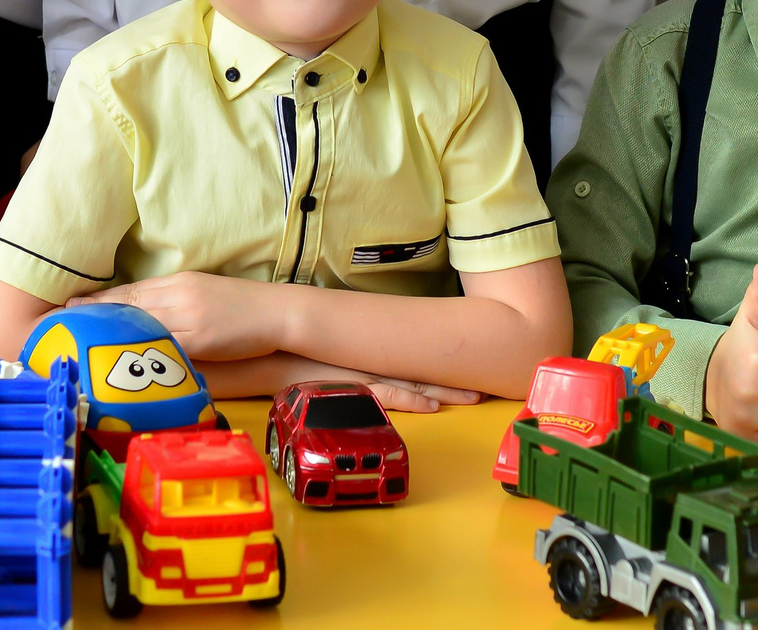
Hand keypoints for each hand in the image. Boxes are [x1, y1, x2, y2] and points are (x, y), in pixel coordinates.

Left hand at [73, 270, 282, 361]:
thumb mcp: (204, 294)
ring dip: (110, 332)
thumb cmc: (241, 307)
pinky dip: (141, 352)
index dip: (101, 299)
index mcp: (179, 282)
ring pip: (141, 323)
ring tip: (82, 340)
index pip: (132, 291)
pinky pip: (164, 345)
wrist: (276, 312)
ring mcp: (189, 316)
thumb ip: (174, 302)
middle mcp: (179, 295)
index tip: (73, 305)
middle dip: (96, 313)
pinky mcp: (200, 338)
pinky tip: (122, 359)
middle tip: (65, 320)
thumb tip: (143, 315)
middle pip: (129, 304)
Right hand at [272, 362, 481, 413]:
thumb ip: (358, 357)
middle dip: (454, 376)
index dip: (444, 362)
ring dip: (444, 390)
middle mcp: (375, 359)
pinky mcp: (354, 388)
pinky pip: (388, 396)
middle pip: (424, 369)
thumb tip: (377, 360)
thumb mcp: (336, 352)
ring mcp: (366, 374)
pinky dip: (412, 402)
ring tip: (473, 396)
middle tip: (486, 381)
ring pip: (415, 383)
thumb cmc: (300, 352)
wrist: (271, 351)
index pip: (417, 355)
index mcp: (374, 349)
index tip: (469, 362)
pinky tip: (433, 407)